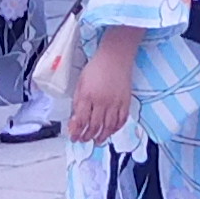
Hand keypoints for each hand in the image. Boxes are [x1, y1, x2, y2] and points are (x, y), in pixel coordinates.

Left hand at [65, 29, 139, 143]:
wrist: (115, 57)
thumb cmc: (96, 67)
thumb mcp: (80, 83)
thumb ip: (77, 101)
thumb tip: (75, 118)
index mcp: (88, 96)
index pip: (81, 120)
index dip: (76, 132)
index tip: (74, 137)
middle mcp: (102, 102)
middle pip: (94, 126)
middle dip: (87, 137)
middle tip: (83, 140)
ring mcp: (115, 103)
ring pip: (108, 127)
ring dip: (102, 136)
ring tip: (97, 141)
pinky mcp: (126, 102)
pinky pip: (122, 120)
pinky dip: (116, 129)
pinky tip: (111, 132)